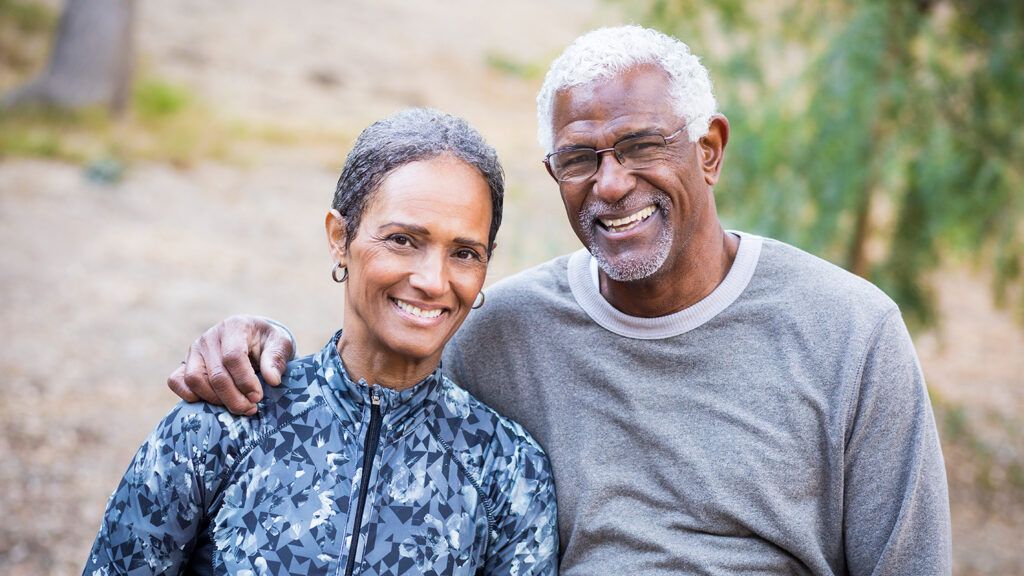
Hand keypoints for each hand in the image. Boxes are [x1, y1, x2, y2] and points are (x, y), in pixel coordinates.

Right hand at [166, 315, 294, 414]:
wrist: (253, 338)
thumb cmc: (267, 342)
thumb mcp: (281, 344)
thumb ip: (277, 359)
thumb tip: (272, 380)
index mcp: (234, 327)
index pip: (233, 357)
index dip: (245, 381)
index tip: (258, 397)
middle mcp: (210, 337)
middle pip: (216, 374)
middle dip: (234, 398)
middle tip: (250, 409)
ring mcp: (194, 350)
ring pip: (195, 380)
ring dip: (215, 400)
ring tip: (237, 406)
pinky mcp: (185, 363)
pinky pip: (176, 381)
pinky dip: (191, 396)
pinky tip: (214, 402)